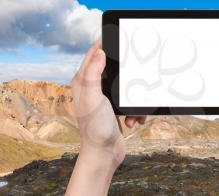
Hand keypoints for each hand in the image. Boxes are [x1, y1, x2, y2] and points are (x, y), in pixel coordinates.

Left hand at [65, 39, 144, 195]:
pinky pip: (131, 101)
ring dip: (133, 98)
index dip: (104, 44)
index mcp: (83, 82)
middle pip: (114, 69)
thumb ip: (93, 74)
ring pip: (126, 86)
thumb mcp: (93, 99)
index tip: (117, 37)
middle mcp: (93, 88)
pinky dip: (135, 110)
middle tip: (134, 79)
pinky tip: (132, 121)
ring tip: (130, 113)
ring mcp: (105, 99)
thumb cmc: (95, 129)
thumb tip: (99, 52)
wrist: (104, 154)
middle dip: (127, 77)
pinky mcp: (115, 108)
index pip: (93, 55)